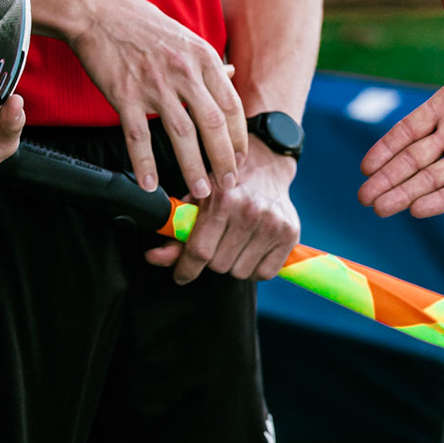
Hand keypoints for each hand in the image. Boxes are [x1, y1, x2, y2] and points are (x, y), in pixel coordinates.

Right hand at [62, 0, 248, 198]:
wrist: (100, 12)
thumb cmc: (145, 26)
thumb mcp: (188, 38)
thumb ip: (209, 62)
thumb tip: (232, 75)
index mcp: (205, 59)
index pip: (231, 106)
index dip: (237, 136)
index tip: (239, 158)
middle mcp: (185, 73)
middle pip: (213, 124)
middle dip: (223, 159)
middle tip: (228, 184)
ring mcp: (155, 85)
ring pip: (181, 134)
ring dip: (193, 167)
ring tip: (200, 190)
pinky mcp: (124, 95)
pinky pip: (138, 135)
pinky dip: (145, 162)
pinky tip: (150, 183)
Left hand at [146, 137, 298, 282]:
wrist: (265, 169)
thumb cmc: (226, 188)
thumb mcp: (196, 202)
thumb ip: (176, 233)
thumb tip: (153, 258)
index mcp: (223, 201)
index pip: (199, 252)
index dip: (186, 269)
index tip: (183, 274)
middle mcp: (251, 211)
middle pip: (218, 265)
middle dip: (212, 260)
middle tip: (217, 244)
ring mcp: (273, 223)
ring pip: (240, 272)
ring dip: (234, 264)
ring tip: (235, 245)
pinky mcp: (290, 233)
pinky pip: (264, 273)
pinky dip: (256, 268)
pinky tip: (253, 250)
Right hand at [358, 0, 443, 218]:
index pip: (409, 128)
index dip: (387, 146)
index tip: (364, 164)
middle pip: (414, 159)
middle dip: (388, 177)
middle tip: (363, 197)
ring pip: (432, 177)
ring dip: (406, 191)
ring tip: (380, 208)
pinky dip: (442, 199)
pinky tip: (418, 210)